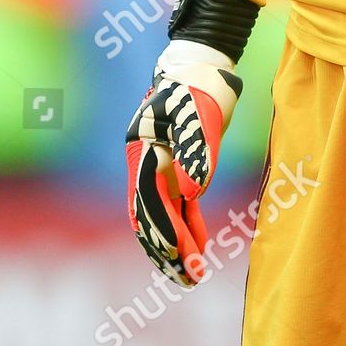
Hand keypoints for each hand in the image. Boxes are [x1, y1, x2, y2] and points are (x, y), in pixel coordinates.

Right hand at [125, 38, 241, 285]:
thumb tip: (193, 193)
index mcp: (142, 152)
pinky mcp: (177, 168)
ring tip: (191, 276)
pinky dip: (188, 227)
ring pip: (163, 216)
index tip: (177, 254)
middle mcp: (145, 165)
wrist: (202, 67)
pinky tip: (199, 249)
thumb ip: (196, 151)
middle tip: (187, 278)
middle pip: (150, 216)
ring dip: (175, 246)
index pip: (148, 200)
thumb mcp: (199, 114)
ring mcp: (160, 169)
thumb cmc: (199, 86)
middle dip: (166, 250)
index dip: (162, 229)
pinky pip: (179, 206)